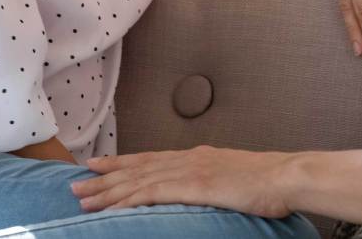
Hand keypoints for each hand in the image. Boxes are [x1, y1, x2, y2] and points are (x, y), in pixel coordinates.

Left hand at [71, 146, 295, 216]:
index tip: (99, 165)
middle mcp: (186, 159)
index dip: (122, 163)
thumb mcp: (233, 176)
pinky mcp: (192, 185)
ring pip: (137, 180)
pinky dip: (126, 199)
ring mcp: (188, 170)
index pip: (150, 159)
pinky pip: (151, 193)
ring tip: (82, 197)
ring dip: (106, 190)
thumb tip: (204, 188)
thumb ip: (212, 180)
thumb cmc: (267, 182)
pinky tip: (110, 206)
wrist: (285, 176)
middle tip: (77, 182)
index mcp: (196, 156)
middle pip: (136, 168)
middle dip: (105, 177)